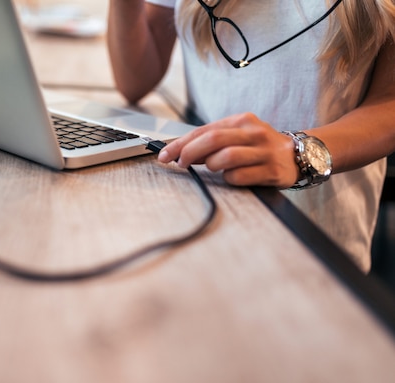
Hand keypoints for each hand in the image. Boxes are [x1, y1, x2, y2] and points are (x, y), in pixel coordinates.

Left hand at [158, 113, 299, 187]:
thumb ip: (212, 143)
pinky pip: (240, 176)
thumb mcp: (238, 137)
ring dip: (211, 165)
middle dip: (189, 152)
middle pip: (213, 140)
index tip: (164, 154)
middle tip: (179, 163)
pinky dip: (229, 179)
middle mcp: (253, 133)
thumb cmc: (260, 147)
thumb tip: (180, 152)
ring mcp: (263, 151)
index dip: (180, 143)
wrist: (301, 155)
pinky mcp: (271, 171)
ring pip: (226, 157)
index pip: (203, 130)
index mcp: (241, 121)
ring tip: (211, 168)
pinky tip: (231, 177)